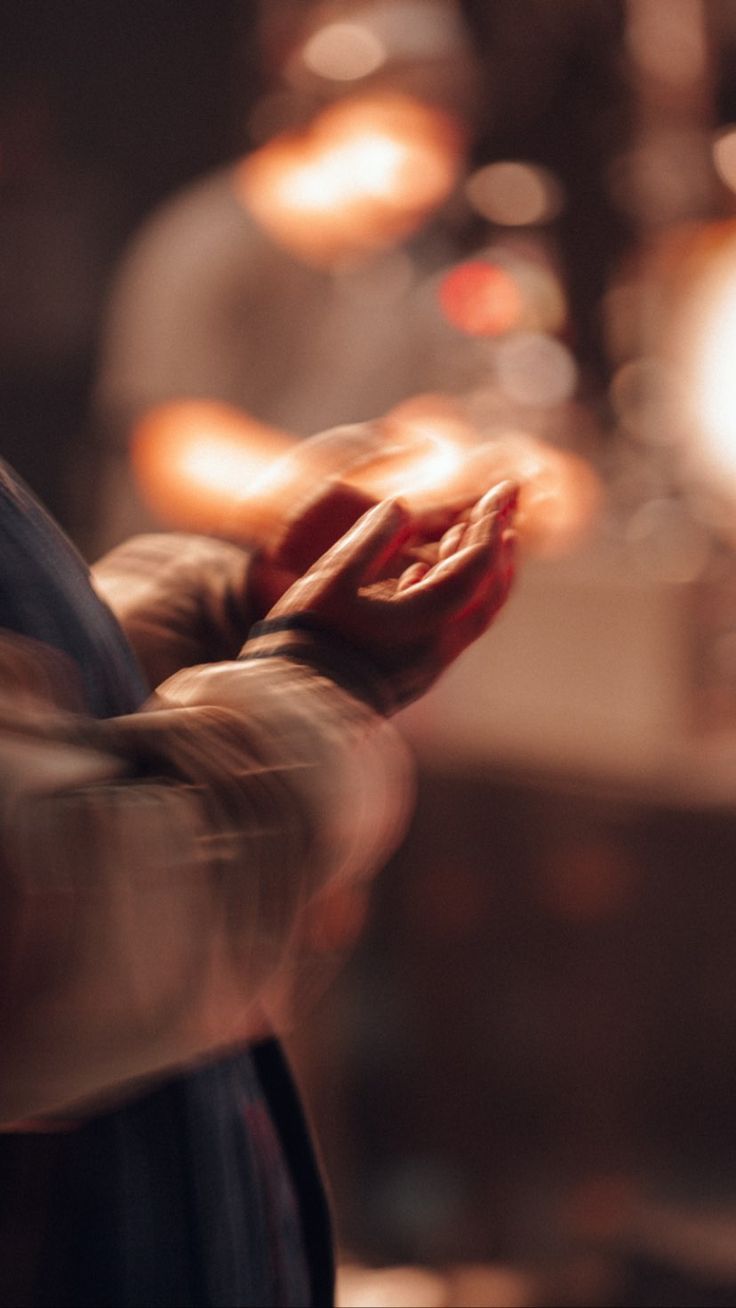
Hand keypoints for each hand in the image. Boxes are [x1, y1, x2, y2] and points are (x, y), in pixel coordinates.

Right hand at [256, 480, 517, 707]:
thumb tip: (400, 507)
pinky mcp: (411, 677)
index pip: (479, 563)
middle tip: (498, 512)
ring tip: (466, 538)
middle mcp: (440, 646)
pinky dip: (449, 594)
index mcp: (428, 619)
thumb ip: (370, 538)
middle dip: (497, 546)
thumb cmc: (307, 642)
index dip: (491, 523)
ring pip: (471, 613)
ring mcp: (428, 666)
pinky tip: (423, 576)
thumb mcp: (332, 578)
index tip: (499, 492)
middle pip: (489, 591)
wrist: (292, 712)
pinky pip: (447, 629)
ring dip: (476, 572)